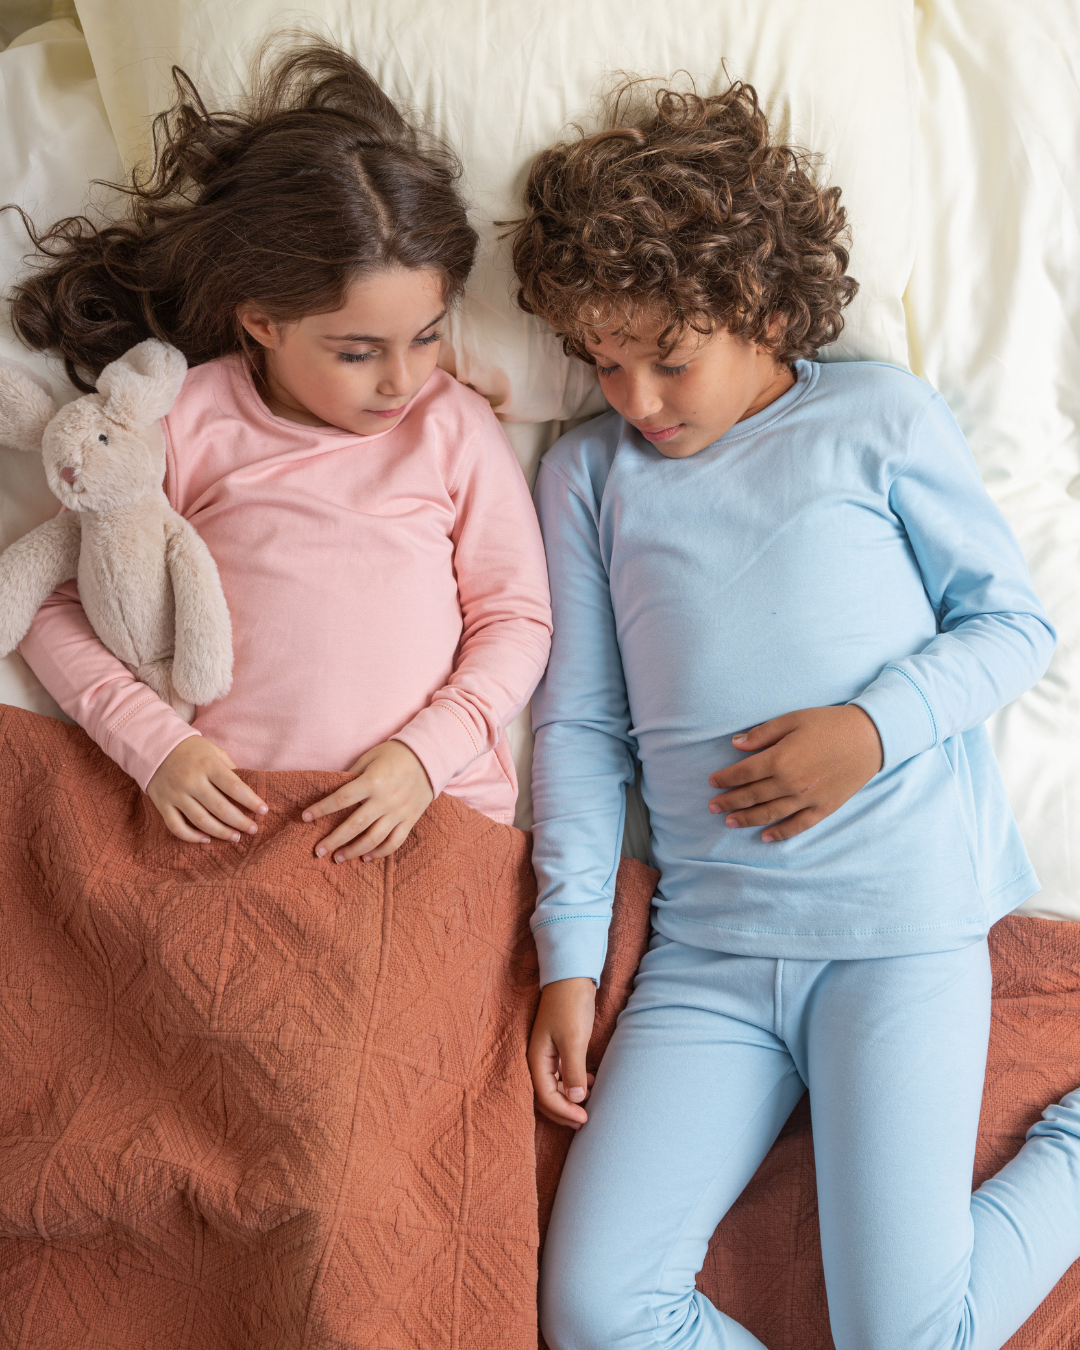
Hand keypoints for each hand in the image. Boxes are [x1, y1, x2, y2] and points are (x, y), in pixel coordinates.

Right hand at [146, 736, 267, 842]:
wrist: (156, 747)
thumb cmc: (193, 751)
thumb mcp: (214, 751)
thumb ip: (230, 769)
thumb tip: (248, 791)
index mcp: (208, 765)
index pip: (234, 787)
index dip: (251, 801)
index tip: (264, 811)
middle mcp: (191, 780)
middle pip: (220, 808)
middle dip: (240, 821)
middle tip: (253, 829)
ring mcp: (175, 794)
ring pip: (200, 820)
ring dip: (221, 832)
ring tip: (236, 837)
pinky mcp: (162, 804)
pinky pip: (176, 826)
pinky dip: (191, 837)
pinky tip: (206, 839)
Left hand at [302, 740, 433, 861]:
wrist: (429, 757)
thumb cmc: (394, 755)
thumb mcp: (370, 758)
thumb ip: (351, 776)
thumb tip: (333, 793)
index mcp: (372, 781)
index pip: (340, 799)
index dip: (321, 809)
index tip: (304, 818)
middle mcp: (385, 799)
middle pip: (355, 825)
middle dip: (334, 840)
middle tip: (318, 851)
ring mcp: (399, 812)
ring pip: (374, 838)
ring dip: (353, 851)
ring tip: (338, 858)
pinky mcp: (410, 819)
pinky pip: (394, 842)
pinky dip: (379, 853)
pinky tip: (365, 857)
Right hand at [528, 977, 596, 1128]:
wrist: (572, 976)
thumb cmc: (570, 1005)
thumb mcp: (574, 1040)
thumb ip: (573, 1071)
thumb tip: (575, 1100)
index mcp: (536, 1058)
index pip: (546, 1096)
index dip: (563, 1112)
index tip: (584, 1118)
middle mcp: (539, 1058)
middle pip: (547, 1095)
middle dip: (564, 1111)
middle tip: (584, 1121)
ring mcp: (548, 1053)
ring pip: (555, 1086)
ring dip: (569, 1098)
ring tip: (589, 1104)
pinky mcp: (559, 1046)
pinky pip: (562, 1074)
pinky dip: (574, 1083)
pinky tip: (591, 1082)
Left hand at [708, 705, 882, 841]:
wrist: (870, 738)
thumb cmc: (829, 724)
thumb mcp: (792, 719)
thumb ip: (762, 734)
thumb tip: (736, 744)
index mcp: (780, 759)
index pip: (743, 773)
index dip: (725, 779)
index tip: (712, 783)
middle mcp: (790, 783)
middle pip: (751, 796)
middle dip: (729, 802)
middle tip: (712, 807)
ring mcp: (807, 799)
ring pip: (769, 814)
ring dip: (747, 819)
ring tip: (729, 822)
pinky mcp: (823, 808)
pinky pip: (797, 825)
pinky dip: (780, 833)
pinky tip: (765, 836)